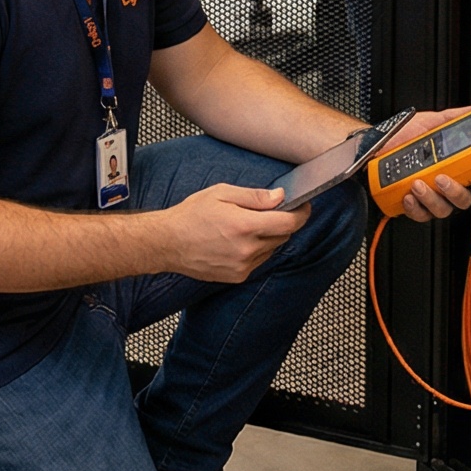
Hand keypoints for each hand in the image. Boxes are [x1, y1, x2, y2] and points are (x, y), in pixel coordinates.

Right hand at [153, 183, 311, 282]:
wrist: (167, 243)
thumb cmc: (190, 215)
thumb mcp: (221, 194)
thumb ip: (254, 197)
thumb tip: (280, 197)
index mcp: (245, 226)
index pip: (289, 223)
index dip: (301, 213)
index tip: (303, 206)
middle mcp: (247, 249)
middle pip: (283, 236)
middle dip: (281, 222)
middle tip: (266, 212)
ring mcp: (243, 266)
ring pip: (272, 249)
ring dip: (268, 237)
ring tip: (245, 227)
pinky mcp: (238, 276)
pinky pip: (259, 261)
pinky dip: (256, 250)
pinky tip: (237, 241)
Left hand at [384, 108, 470, 222]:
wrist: (373, 145)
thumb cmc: (401, 135)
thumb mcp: (429, 122)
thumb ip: (452, 117)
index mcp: (456, 166)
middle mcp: (446, 184)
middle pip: (464, 200)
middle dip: (455, 192)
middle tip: (441, 178)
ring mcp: (430, 197)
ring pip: (443, 210)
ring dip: (431, 199)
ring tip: (416, 183)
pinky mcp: (413, 205)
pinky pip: (421, 215)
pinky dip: (415, 208)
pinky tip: (408, 196)